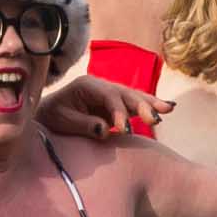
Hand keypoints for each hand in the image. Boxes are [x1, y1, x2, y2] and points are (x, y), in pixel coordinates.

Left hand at [38, 72, 156, 142]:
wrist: (47, 116)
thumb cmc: (51, 118)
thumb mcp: (62, 121)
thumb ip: (83, 124)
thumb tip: (106, 130)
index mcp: (86, 85)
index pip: (108, 96)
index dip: (119, 112)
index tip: (125, 129)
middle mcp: (102, 87)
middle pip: (126, 94)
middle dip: (142, 105)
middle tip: (155, 119)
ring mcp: (110, 95)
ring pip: (134, 97)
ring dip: (152, 104)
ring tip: (169, 109)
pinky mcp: (116, 106)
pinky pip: (135, 106)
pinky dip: (150, 107)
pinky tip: (167, 109)